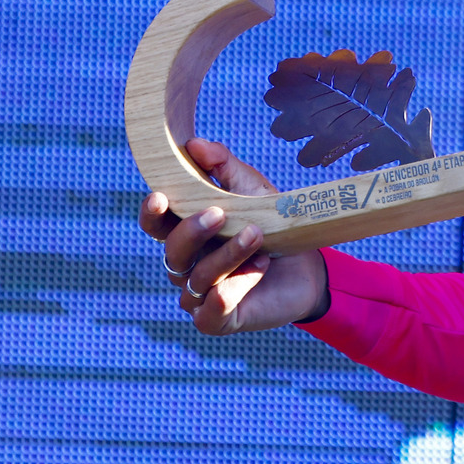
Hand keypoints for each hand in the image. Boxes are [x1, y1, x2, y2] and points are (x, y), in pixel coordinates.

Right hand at [139, 137, 328, 334]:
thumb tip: (194, 144)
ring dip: (226, 255)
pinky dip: (232, 290)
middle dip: (191, 231)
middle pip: (171, 251)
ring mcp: (199, 295)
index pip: (156, 224)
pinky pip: (211, 311)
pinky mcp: (217, 320)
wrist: (311, 268)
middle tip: (219, 213)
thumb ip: (225, 168)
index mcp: (187, 232)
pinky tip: (257, 269)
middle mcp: (186, 265)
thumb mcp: (255, 191)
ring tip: (258, 236)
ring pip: (196, 278)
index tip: (160, 196)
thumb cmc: (274, 225)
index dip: (151, 213)